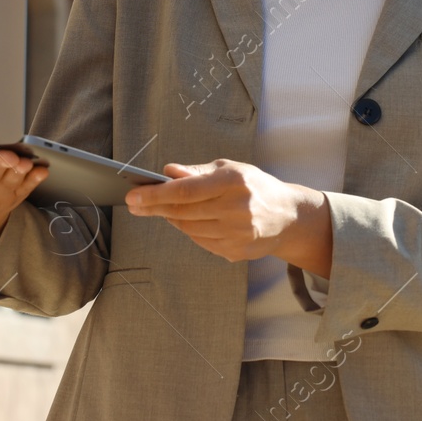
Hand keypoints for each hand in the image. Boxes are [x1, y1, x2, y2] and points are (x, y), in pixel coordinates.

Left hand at [125, 158, 331, 275]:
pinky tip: (189, 221)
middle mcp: (236, 209)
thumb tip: (167, 172)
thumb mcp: (229, 169)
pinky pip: (200, 241)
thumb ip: (196, 171)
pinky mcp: (236, 251)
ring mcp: (237, 234)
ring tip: (165, 209)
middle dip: (154, 207)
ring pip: (188, 229)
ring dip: (172, 218)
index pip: (185, 190)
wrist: (287, 216)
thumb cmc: (254, 186)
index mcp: (234, 182)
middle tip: (135, 204)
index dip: (156, 195)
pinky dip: (189, 230)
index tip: (134, 196)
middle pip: (182, 211)